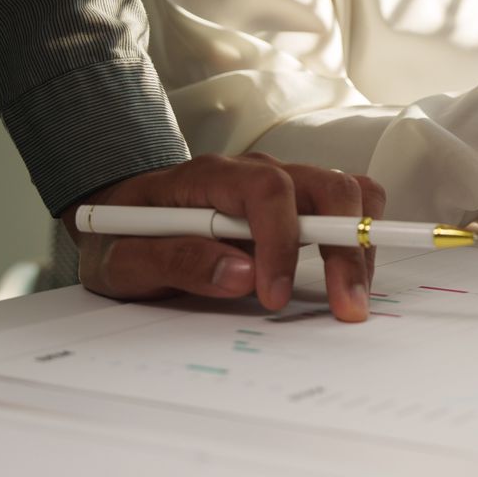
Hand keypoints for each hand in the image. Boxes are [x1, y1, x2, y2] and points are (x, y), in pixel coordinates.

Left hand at [62, 153, 385, 321]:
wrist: (117, 222)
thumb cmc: (120, 238)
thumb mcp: (123, 259)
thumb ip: (175, 261)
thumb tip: (240, 274)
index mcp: (210, 176)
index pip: (267, 191)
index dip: (280, 243)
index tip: (272, 295)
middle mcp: (255, 172)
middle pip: (328, 186)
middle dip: (345, 247)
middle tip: (345, 304)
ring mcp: (282, 187)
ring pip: (348, 195)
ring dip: (360, 246)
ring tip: (350, 297)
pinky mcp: (296, 208)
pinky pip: (345, 211)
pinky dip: (357, 243)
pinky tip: (346, 281)